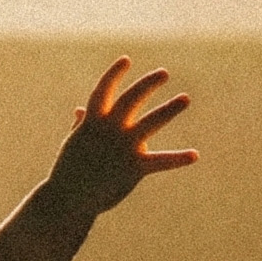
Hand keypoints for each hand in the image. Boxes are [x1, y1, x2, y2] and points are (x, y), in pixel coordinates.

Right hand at [43, 57, 197, 219]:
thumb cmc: (68, 172)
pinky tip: (195, 155)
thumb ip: (81, 126)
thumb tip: (79, 111)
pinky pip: (160, 161)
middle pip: (131, 98)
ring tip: (185, 98)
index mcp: (92, 122)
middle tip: (163, 73)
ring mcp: (122, 147)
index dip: (114, 74)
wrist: (66, 200)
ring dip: (169, 109)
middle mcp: (109, 129)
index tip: (126, 60)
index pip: (103, 90)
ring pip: (150, 122)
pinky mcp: (133, 167)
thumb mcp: (73, 144)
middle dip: (147, 84)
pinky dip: (178, 159)